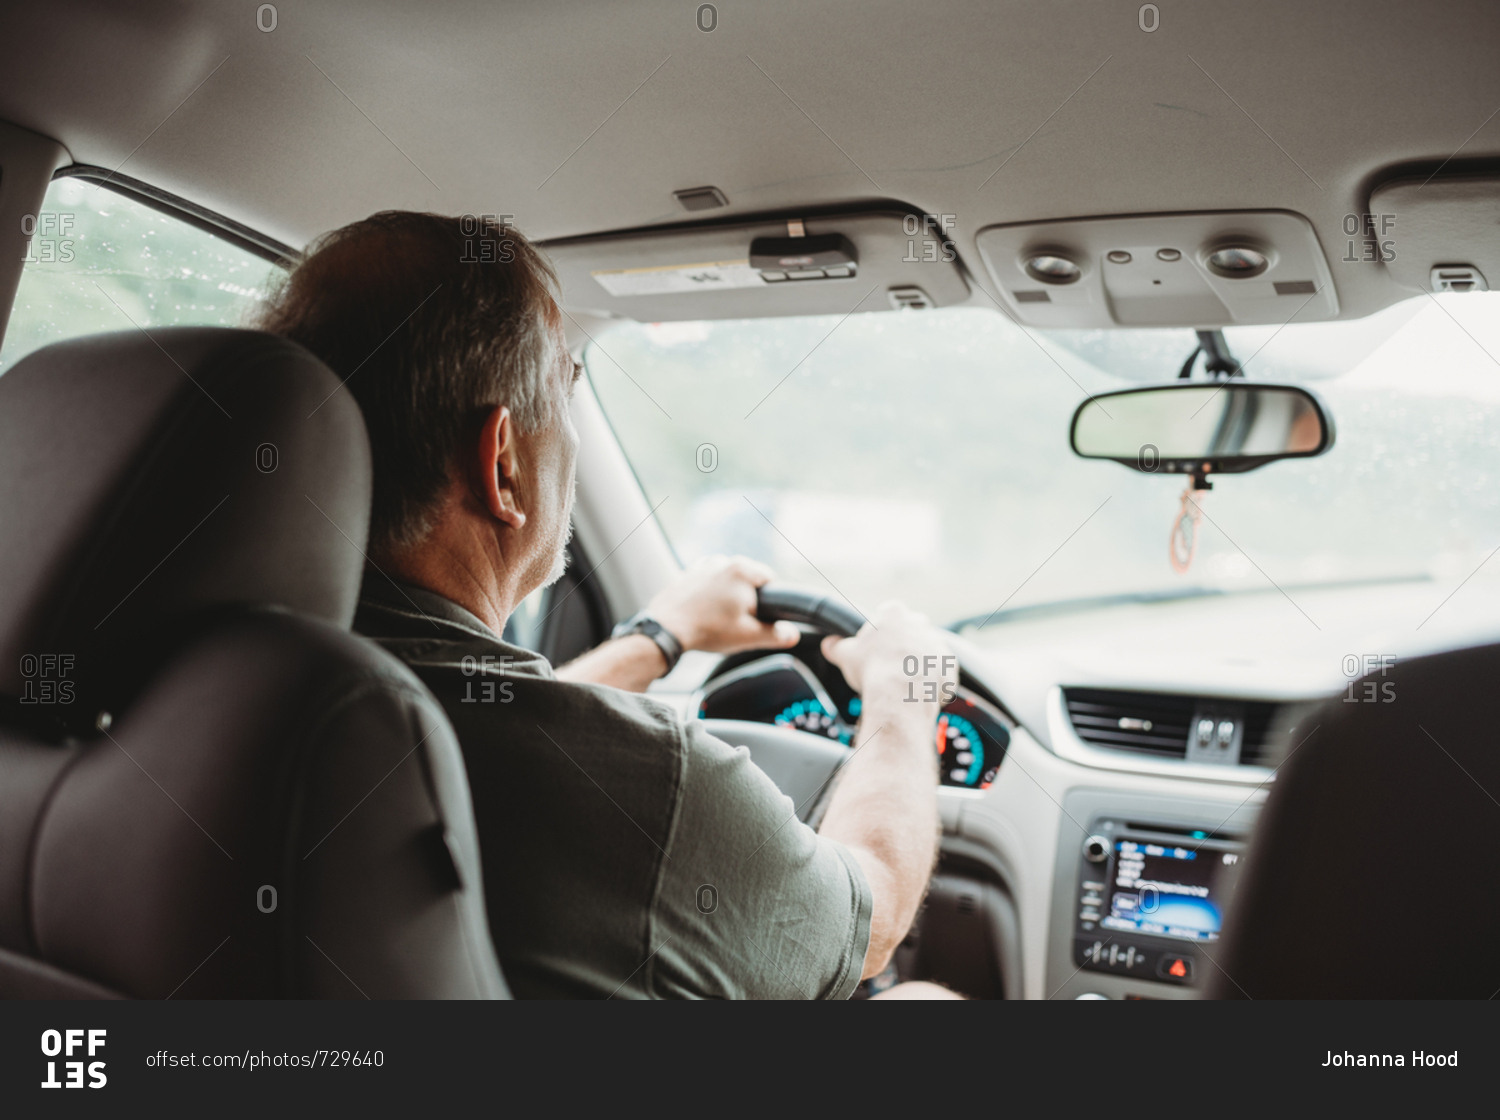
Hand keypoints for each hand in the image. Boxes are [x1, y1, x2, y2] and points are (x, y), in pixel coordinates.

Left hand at [647, 556, 800, 654]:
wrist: (667, 629)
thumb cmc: (708, 630)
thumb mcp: (748, 636)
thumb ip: (775, 634)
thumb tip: (792, 634)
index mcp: (742, 570)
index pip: (770, 578)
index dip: (770, 600)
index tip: (761, 615)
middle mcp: (723, 561)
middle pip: (747, 578)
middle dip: (747, 598)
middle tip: (738, 621)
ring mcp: (703, 566)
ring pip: (727, 580)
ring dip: (728, 595)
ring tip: (719, 618)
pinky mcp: (687, 574)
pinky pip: (708, 582)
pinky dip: (710, 594)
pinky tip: (705, 612)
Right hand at [820, 601, 957, 712]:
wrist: (900, 694)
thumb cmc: (871, 669)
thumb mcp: (845, 655)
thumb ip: (836, 646)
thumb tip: (828, 644)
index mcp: (894, 613)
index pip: (889, 613)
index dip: (881, 631)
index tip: (876, 647)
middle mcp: (920, 623)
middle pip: (911, 629)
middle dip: (903, 644)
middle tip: (889, 664)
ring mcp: (937, 643)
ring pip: (927, 651)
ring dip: (918, 663)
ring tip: (903, 683)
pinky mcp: (950, 664)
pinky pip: (941, 672)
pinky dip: (932, 681)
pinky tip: (917, 693)